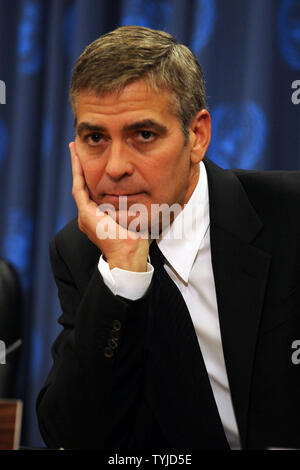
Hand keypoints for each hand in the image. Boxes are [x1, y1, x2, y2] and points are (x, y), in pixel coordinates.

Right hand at [69, 142, 149, 271]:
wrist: (129, 256)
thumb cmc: (136, 243)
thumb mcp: (137, 219)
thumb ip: (138, 208)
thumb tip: (155, 197)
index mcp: (98, 219)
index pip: (93, 192)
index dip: (91, 176)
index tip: (93, 161)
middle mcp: (88, 217)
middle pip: (83, 186)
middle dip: (80, 167)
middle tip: (76, 149)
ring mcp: (86, 216)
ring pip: (79, 185)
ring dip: (76, 166)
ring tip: (74, 149)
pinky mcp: (86, 215)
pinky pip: (79, 189)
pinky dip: (78, 174)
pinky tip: (77, 159)